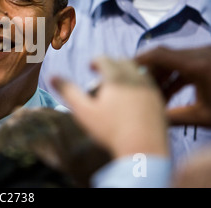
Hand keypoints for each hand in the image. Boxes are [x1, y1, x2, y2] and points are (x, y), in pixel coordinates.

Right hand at [52, 57, 168, 158]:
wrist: (144, 151)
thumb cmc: (110, 131)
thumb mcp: (83, 112)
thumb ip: (67, 91)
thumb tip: (51, 76)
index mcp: (116, 77)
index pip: (105, 59)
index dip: (95, 61)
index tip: (90, 67)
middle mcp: (135, 78)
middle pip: (123, 61)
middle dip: (111, 64)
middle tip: (102, 73)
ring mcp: (150, 89)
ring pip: (138, 71)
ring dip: (126, 72)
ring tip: (117, 84)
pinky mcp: (160, 101)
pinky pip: (149, 83)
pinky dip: (138, 83)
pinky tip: (132, 96)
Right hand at [136, 46, 210, 127]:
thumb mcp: (202, 117)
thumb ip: (173, 117)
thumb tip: (149, 121)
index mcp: (198, 66)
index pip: (158, 55)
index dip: (138, 61)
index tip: (124, 71)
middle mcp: (201, 54)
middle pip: (163, 56)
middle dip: (149, 72)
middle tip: (139, 88)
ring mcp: (205, 54)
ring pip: (171, 59)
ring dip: (160, 75)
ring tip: (155, 94)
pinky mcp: (206, 58)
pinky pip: (183, 63)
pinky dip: (173, 76)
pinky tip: (168, 92)